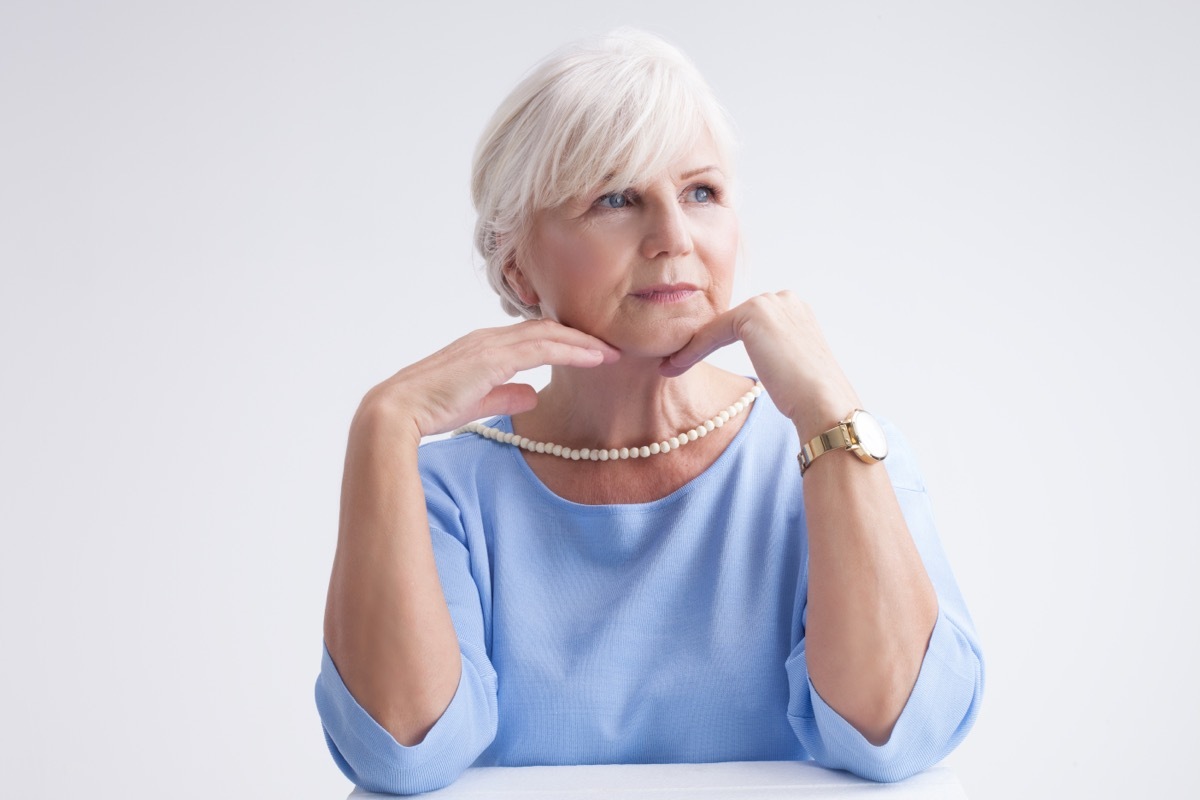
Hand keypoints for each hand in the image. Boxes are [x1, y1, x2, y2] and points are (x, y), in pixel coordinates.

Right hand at [363, 319, 620, 439]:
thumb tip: (532, 394)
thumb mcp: (476, 402)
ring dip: (583, 341)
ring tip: (612, 351)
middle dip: (581, 336)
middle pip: (546, 329)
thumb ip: (504, 395)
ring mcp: (490, 345)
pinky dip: (571, 350)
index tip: (593, 352)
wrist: (398, 412)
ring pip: (548, 334)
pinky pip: (541, 348)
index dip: (564, 342)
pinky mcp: (492, 358)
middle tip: (612, 347)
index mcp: (483, 347)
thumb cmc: (430, 409)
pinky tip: (594, 357)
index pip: (533, 337)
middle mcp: (488, 339)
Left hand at [659, 291, 860, 436]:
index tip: (693, 362)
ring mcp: (771, 302)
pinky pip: (712, 332)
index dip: (715, 342)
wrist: (823, 403)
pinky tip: (675, 365)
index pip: (745, 323)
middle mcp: (784, 298)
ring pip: (718, 325)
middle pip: (729, 321)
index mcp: (794, 310)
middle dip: (701, 342)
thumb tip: (757, 357)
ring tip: (671, 366)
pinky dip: (692, 350)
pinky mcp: (755, 314)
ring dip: (692, 347)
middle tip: (675, 363)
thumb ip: (771, 351)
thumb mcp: (787, 365)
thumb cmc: (808, 396)